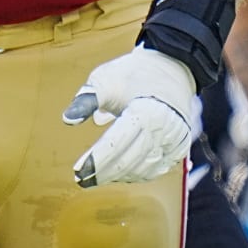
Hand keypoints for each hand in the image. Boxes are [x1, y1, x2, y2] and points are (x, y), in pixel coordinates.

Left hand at [63, 45, 196, 186]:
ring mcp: (175, 141)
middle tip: (81, 179)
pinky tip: (118, 173)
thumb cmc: (133, 73)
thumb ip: (86, 99)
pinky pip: (155, 170)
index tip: (78, 170)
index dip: (97, 159)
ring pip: (143, 169)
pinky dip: (136, 174)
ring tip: (96, 176)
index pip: (117, 143)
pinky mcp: (179, 148)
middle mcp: (164, 129)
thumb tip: (67, 120)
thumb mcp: (106, 78)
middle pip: (129, 160)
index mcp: (146, 110)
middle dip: (103, 172)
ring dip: (118, 176)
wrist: (171, 67)